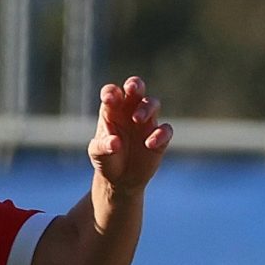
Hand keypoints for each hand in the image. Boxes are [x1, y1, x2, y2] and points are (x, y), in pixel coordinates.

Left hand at [90, 77, 171, 193]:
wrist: (120, 179)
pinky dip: (160, 134)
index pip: (112, 93)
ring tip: (137, 119)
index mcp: (112, 110)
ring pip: (153, 103)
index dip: (111, 92)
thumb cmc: (106, 160)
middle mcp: (130, 111)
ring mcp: (147, 122)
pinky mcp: (160, 137)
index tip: (108, 99)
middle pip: (136, 89)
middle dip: (135, 85)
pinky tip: (149, 143)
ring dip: (146, 107)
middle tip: (132, 88)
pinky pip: (166, 129)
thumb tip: (115, 143)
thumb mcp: (98, 154)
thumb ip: (103, 146)